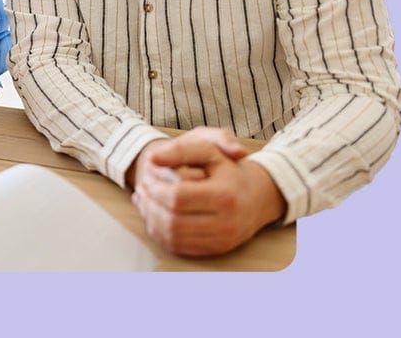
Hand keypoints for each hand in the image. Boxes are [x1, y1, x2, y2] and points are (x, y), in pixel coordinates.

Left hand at [131, 127, 285, 255]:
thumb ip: (180, 149)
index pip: (177, 198)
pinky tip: (154, 216)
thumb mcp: (210, 149)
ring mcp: (221, 240)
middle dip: (150, 205)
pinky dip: (160, 233)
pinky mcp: (215, 250)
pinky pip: (179, 247)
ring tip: (145, 202)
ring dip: (151, 219)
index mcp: (224, 196)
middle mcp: (225, 223)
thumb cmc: (230, 169)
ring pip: (172, 237)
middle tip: (142, 190)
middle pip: (172, 220)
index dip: (155, 189)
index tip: (146, 179)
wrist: (258, 196)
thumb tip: (153, 159)